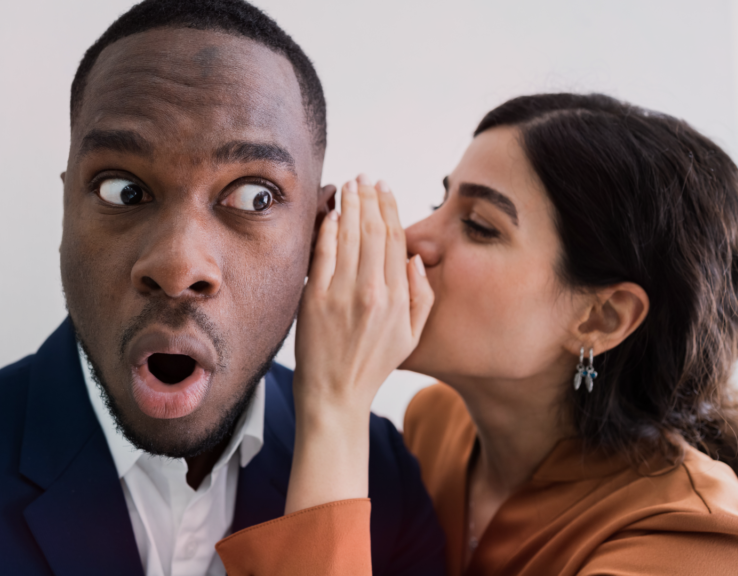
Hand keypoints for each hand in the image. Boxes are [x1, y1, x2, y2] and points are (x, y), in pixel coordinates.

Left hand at [285, 174, 433, 513]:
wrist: (335, 395)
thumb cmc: (372, 366)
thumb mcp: (412, 336)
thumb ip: (422, 296)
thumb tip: (415, 259)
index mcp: (398, 298)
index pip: (395, 240)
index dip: (390, 209)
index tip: (385, 189)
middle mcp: (372, 291)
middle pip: (372, 231)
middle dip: (368, 198)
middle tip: (364, 178)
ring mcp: (342, 294)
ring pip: (349, 236)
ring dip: (348, 206)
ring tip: (348, 186)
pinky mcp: (315, 299)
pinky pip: (322, 254)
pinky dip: (327, 229)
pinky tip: (329, 212)